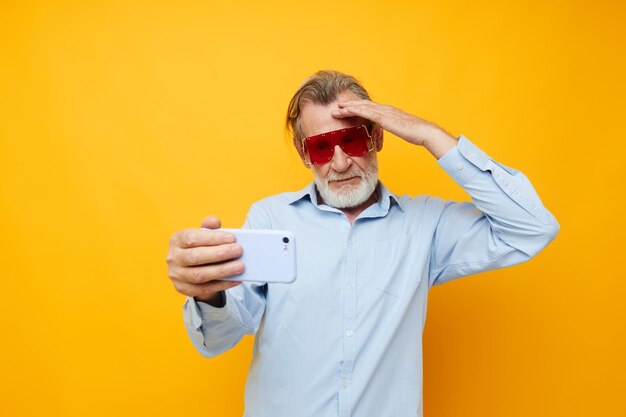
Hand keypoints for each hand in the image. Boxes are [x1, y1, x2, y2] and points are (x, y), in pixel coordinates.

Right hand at [166, 216, 243, 302]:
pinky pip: (204, 289)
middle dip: (219, 254)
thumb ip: (209, 226)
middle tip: (238, 251)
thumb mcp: (202, 234)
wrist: (190, 268)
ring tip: (240, 266)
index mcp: (177, 240)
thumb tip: (215, 222)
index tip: (232, 238)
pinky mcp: (183, 289)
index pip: (193, 238)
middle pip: (195, 257)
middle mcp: (173, 257)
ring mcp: (177, 275)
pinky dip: (222, 284)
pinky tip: (236, 279)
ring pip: (199, 275)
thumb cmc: (199, 247)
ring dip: (222, 271)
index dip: (213, 238)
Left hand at [331, 99, 457, 158]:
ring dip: (348, 107)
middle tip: (337, 105)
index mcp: (388, 112)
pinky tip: (346, 110)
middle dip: (349, 105)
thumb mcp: (400, 131)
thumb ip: (393, 131)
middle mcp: (385, 109)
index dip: (358, 107)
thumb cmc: (415, 134)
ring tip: (336, 108)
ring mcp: (385, 112)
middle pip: (364, 105)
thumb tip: (388, 135)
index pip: (370, 108)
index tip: (347, 108)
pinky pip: (366, 112)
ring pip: (362, 107)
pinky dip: (355, 110)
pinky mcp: (384, 117)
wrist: (424, 132)